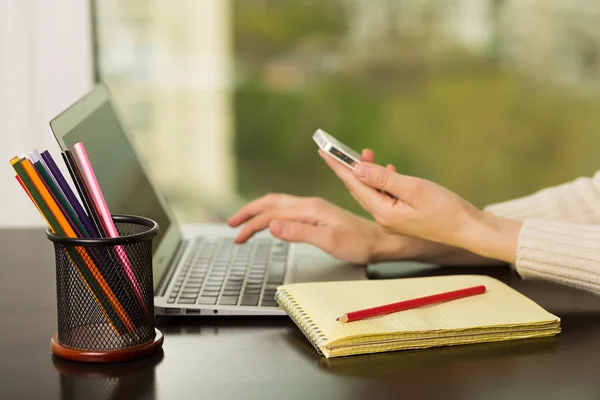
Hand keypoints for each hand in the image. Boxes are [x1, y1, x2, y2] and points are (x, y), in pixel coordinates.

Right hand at [228, 194, 400, 263]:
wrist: (379, 240)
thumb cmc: (359, 243)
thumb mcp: (329, 241)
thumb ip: (299, 233)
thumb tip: (272, 226)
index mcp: (310, 209)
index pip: (272, 214)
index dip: (251, 224)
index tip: (238, 236)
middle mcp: (310, 205)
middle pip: (271, 202)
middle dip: (248, 212)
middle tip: (231, 224)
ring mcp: (313, 208)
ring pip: (278, 204)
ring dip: (258, 211)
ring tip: (243, 222)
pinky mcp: (316, 214)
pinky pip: (286, 209)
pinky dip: (270, 214)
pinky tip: (268, 221)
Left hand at [320, 150, 521, 262]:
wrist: (469, 229)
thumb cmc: (447, 210)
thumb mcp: (414, 189)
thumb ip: (384, 179)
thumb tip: (357, 168)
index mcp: (383, 213)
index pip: (354, 184)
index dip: (338, 165)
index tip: (324, 151)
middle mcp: (383, 218)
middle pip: (359, 188)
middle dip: (349, 167)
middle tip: (340, 149)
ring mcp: (392, 219)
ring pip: (372, 192)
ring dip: (367, 173)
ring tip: (365, 154)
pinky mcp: (402, 217)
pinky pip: (384, 196)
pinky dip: (382, 182)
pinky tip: (388, 170)